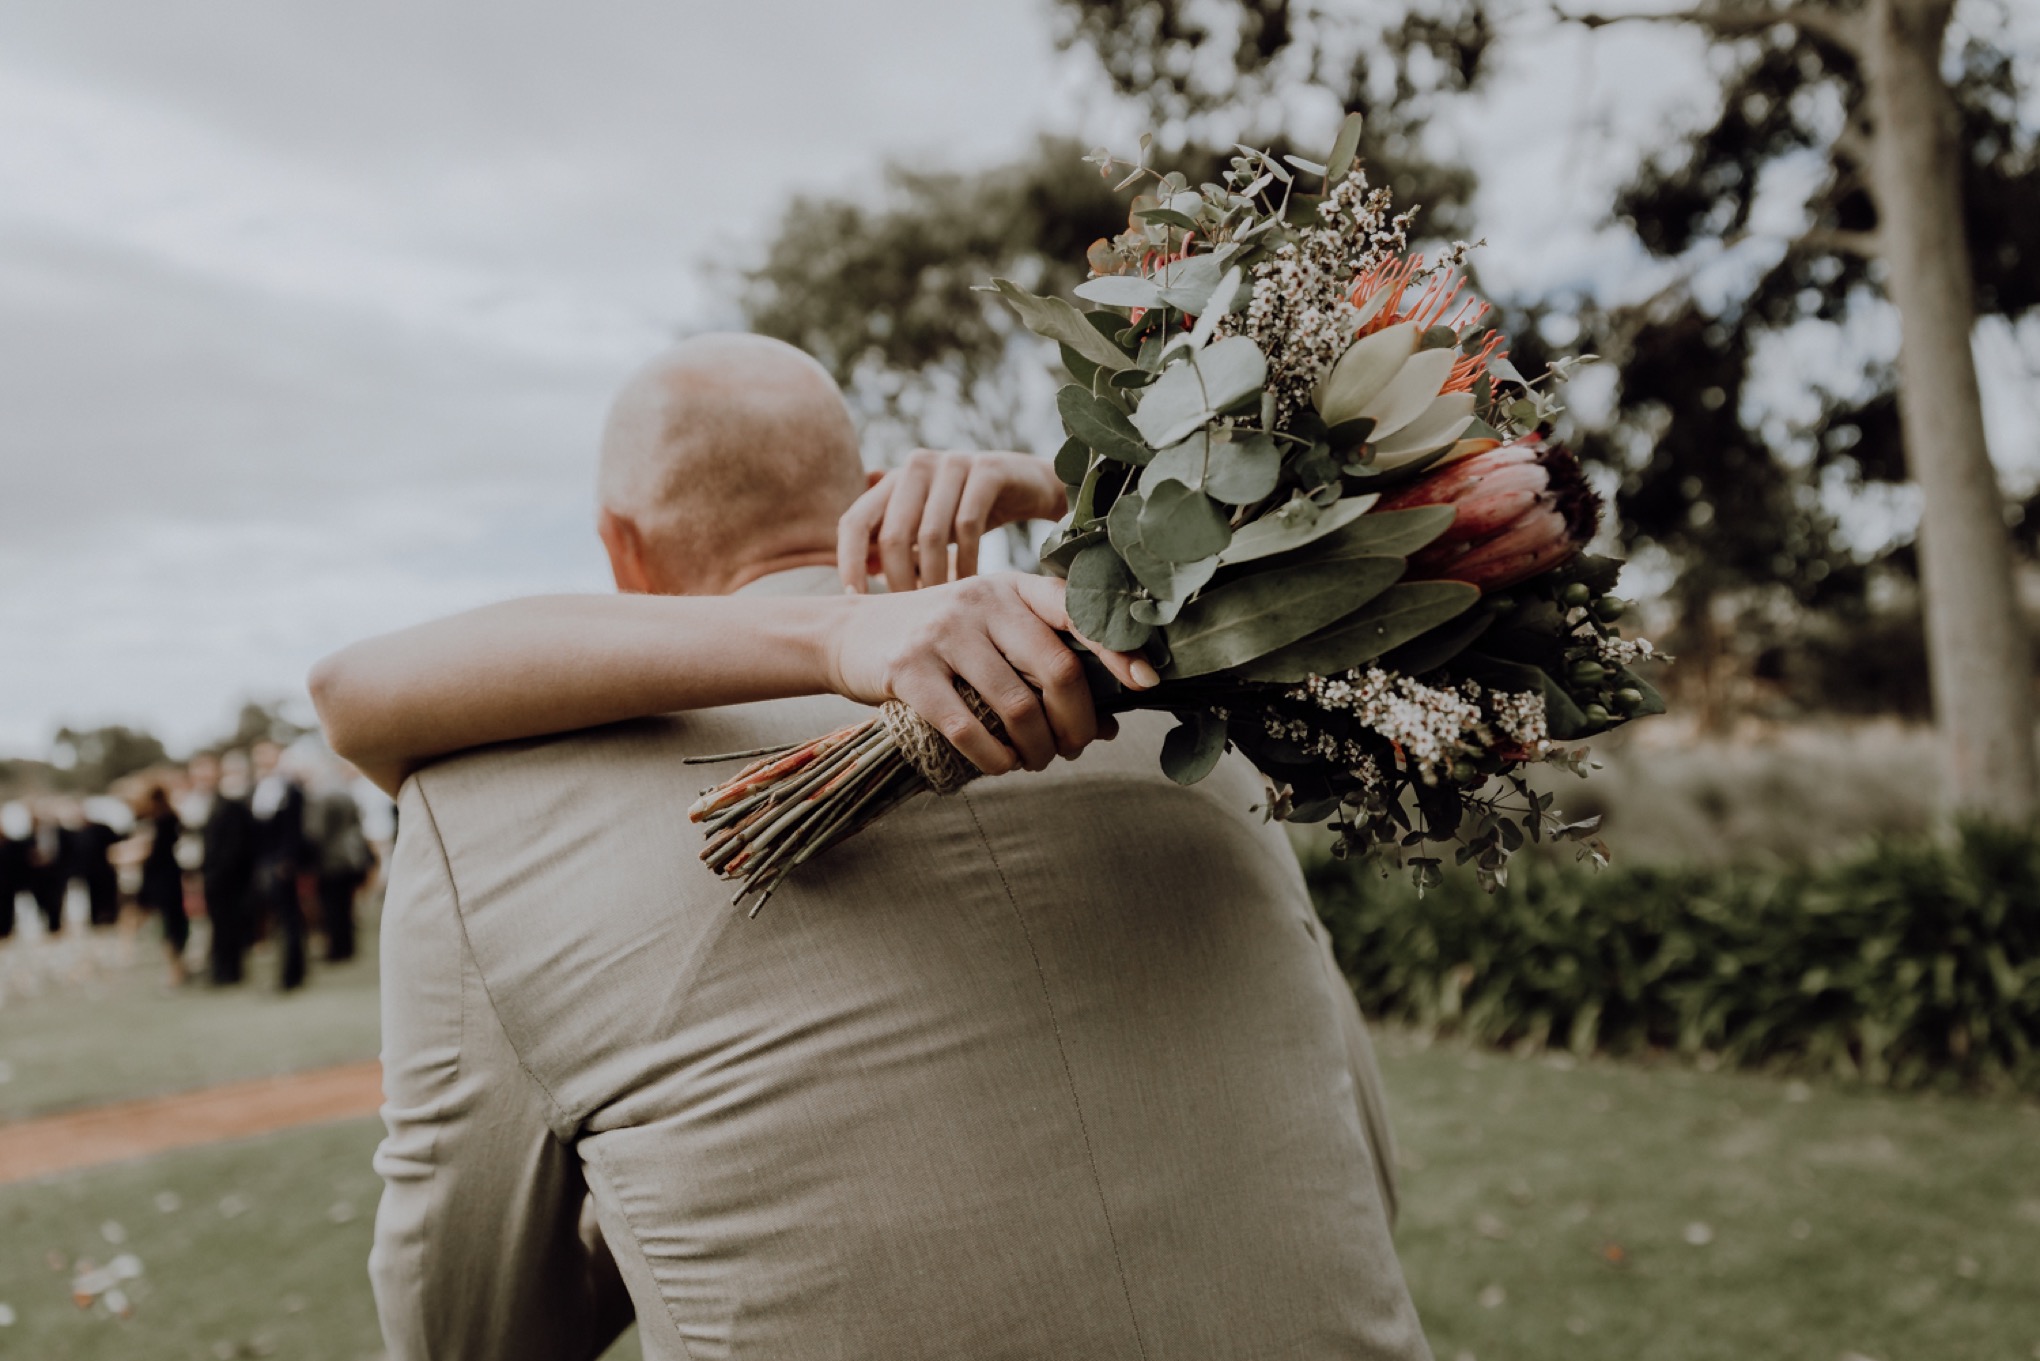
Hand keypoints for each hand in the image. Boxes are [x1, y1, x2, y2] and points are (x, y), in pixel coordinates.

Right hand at [823, 573, 1157, 774]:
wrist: (849, 634)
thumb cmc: (939, 642)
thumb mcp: (991, 636)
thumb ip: (1044, 668)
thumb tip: (1109, 724)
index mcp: (1012, 587)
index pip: (1078, 610)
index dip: (1117, 648)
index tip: (1146, 683)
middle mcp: (983, 600)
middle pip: (1057, 668)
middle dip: (1076, 722)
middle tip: (1074, 748)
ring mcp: (944, 632)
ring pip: (1017, 706)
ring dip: (1037, 749)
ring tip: (1036, 761)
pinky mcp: (908, 669)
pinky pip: (969, 729)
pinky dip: (995, 760)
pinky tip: (1000, 767)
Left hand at [838, 450, 1068, 593]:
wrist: (1030, 485)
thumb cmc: (970, 514)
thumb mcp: (928, 526)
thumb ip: (894, 544)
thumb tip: (856, 582)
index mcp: (893, 481)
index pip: (854, 521)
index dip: (848, 561)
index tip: (855, 600)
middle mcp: (916, 466)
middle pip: (893, 534)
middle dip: (899, 581)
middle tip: (910, 617)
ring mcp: (951, 463)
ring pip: (931, 534)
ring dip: (934, 577)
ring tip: (940, 609)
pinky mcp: (987, 470)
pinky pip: (968, 526)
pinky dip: (967, 563)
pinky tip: (970, 587)